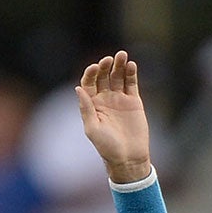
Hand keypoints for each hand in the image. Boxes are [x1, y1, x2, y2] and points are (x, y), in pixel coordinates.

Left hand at [74, 51, 151, 176]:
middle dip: (105, 66)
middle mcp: (105, 99)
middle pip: (103, 76)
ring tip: (122, 55)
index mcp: (92, 105)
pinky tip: (131, 65)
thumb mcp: (92, 129)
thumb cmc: (107, 147)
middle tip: (109, 60)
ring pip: (118, 76)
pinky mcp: (133, 101)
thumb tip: (77, 89)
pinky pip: (131, 83)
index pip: (89, 83)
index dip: (91, 73)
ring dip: (119, 65)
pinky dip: (131, 73)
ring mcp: (119, 99)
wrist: (128, 157)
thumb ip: (86, 108)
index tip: (95, 67)